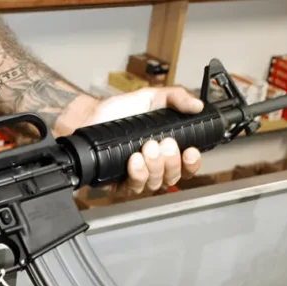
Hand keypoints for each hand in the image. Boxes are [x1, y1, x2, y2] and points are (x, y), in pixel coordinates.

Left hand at [57, 87, 204, 194]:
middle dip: (171, 161)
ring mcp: (138, 176)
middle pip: (174, 176)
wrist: (89, 117)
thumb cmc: (118, 111)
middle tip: (163, 143)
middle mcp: (154, 166)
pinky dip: (137, 174)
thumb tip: (197, 105)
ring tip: (146, 147)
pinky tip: (134, 160)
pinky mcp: (120, 184)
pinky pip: (135, 187)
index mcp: (166, 149)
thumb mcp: (151, 97)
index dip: (192, 162)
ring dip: (155, 166)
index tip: (190, 151)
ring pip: (156, 183)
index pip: (187, 165)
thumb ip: (176, 97)